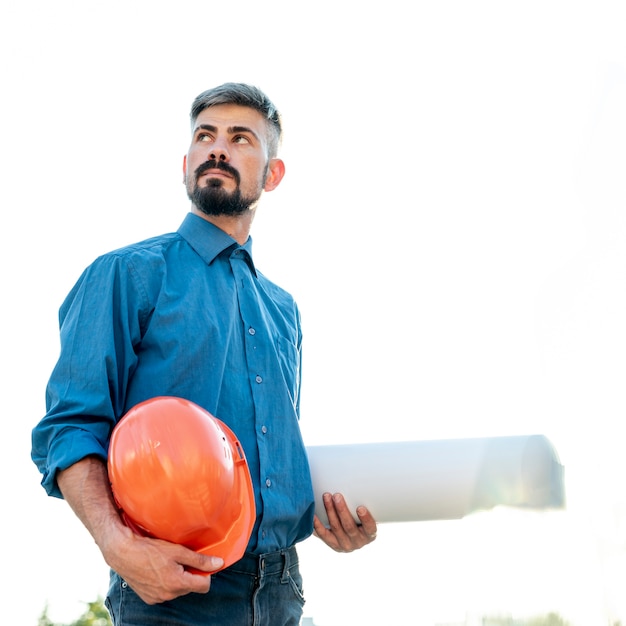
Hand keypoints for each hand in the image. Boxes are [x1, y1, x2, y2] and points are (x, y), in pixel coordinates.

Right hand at [103, 524, 223, 603]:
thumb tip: (219, 564)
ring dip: (177, 579)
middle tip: (181, 559)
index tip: (201, 562)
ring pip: (177, 590)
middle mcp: (168, 595)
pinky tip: (158, 569)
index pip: (204, 586)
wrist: (123, 552)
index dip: (206, 573)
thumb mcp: (178, 551)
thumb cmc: (150, 549)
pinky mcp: (148, 598)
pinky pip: (164, 592)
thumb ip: (199, 560)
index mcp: (177, 584)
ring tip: (168, 563)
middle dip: (190, 574)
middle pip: (190, 587)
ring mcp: (157, 598)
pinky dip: (165, 583)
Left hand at [312, 492, 377, 552]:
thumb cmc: (361, 522)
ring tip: (326, 497)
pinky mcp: (333, 544)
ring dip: (330, 511)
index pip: (370, 527)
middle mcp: (358, 542)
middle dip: (342, 510)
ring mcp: (344, 545)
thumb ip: (363, 505)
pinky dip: (317, 525)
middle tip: (337, 496)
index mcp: (369, 534)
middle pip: (349, 526)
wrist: (354, 538)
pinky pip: (324, 535)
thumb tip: (359, 482)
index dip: (365, 519)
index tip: (360, 508)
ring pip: (336, 527)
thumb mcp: (367, 517)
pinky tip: (314, 515)